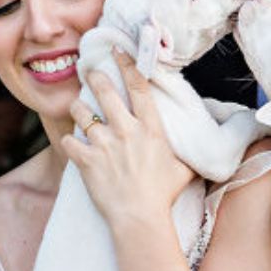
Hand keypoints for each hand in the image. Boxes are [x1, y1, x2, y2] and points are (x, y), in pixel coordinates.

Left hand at [59, 51, 193, 229]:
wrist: (140, 218)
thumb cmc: (163, 195)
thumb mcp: (183, 169)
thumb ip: (186, 154)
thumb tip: (201, 147)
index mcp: (150, 129)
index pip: (139, 88)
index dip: (127, 66)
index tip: (118, 52)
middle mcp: (125, 131)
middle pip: (105, 92)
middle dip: (96, 77)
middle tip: (91, 71)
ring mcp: (104, 144)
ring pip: (82, 113)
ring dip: (79, 108)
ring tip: (79, 107)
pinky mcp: (86, 160)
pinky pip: (69, 141)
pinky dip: (69, 141)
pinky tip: (72, 143)